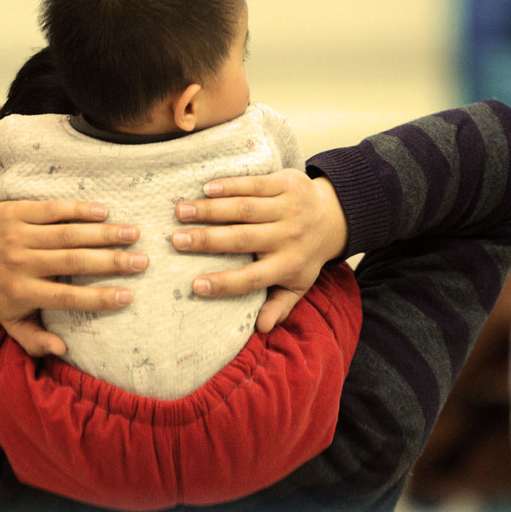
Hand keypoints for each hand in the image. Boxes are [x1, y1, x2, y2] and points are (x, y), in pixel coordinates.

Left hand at [0, 201, 148, 355]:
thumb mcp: (9, 320)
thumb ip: (33, 339)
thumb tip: (62, 350)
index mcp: (21, 292)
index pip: (66, 298)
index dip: (98, 298)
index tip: (129, 296)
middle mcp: (19, 263)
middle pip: (72, 262)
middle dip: (111, 261)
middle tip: (142, 261)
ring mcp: (17, 235)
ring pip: (67, 234)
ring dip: (104, 233)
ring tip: (133, 234)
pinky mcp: (15, 211)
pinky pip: (51, 209)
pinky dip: (78, 210)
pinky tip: (104, 212)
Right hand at [170, 169, 347, 332]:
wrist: (334, 216)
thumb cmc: (305, 254)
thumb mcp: (298, 284)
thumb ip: (280, 305)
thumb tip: (261, 328)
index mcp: (288, 265)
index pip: (252, 278)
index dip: (224, 283)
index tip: (195, 286)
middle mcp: (288, 237)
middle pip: (242, 239)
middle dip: (206, 240)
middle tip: (176, 240)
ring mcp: (288, 208)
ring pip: (244, 208)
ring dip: (209, 209)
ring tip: (180, 211)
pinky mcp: (286, 183)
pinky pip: (255, 184)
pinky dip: (230, 185)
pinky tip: (206, 188)